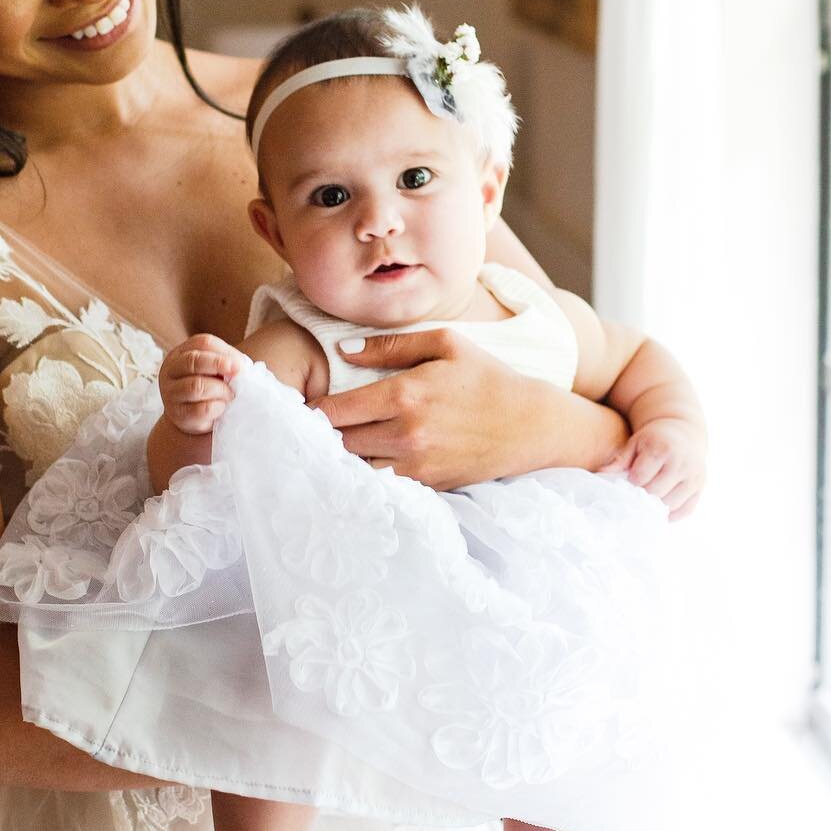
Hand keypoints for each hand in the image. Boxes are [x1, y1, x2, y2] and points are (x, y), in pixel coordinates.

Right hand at [157, 334, 245, 434]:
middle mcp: (171, 371)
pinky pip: (201, 409)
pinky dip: (217, 408)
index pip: (201, 343)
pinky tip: (221, 408)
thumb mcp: (215, 371)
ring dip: (221, 390)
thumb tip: (241, 366)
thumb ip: (226, 364)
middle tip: (238, 372)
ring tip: (230, 395)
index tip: (241, 364)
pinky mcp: (178, 415)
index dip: (224, 352)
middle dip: (219, 364)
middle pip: (193, 360)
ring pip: (196, 386)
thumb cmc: (210, 388)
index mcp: (181, 353)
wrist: (194, 419)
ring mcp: (171, 393)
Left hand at [312, 329, 624, 489]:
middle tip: (304, 429)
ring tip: (327, 448)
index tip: (298, 407)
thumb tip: (343, 351)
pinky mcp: (427, 486)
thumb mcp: (446, 344)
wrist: (531, 425)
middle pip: (337, 443)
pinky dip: (364, 476)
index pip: (334, 410)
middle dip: (319, 436)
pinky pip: (380, 486)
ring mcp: (416, 465)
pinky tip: (357, 465)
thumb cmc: (487, 378)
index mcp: (405, 394)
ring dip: (339, 460)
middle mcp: (406, 434)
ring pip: (354, 469)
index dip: (309, 410)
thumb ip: (390, 345)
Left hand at [602, 416, 705, 519]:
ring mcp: (694, 476)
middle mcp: (681, 463)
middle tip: (635, 494)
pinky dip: (672, 513)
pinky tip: (661, 507)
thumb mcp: (636, 442)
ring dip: (656, 506)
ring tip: (647, 499)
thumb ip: (620, 460)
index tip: (629, 480)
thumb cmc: (654, 438)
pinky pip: (686, 510)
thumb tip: (601, 475)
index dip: (631, 482)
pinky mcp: (701, 487)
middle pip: (655, 493)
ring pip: (670, 504)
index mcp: (662, 448)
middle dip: (642, 495)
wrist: (684, 430)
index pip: (640, 478)